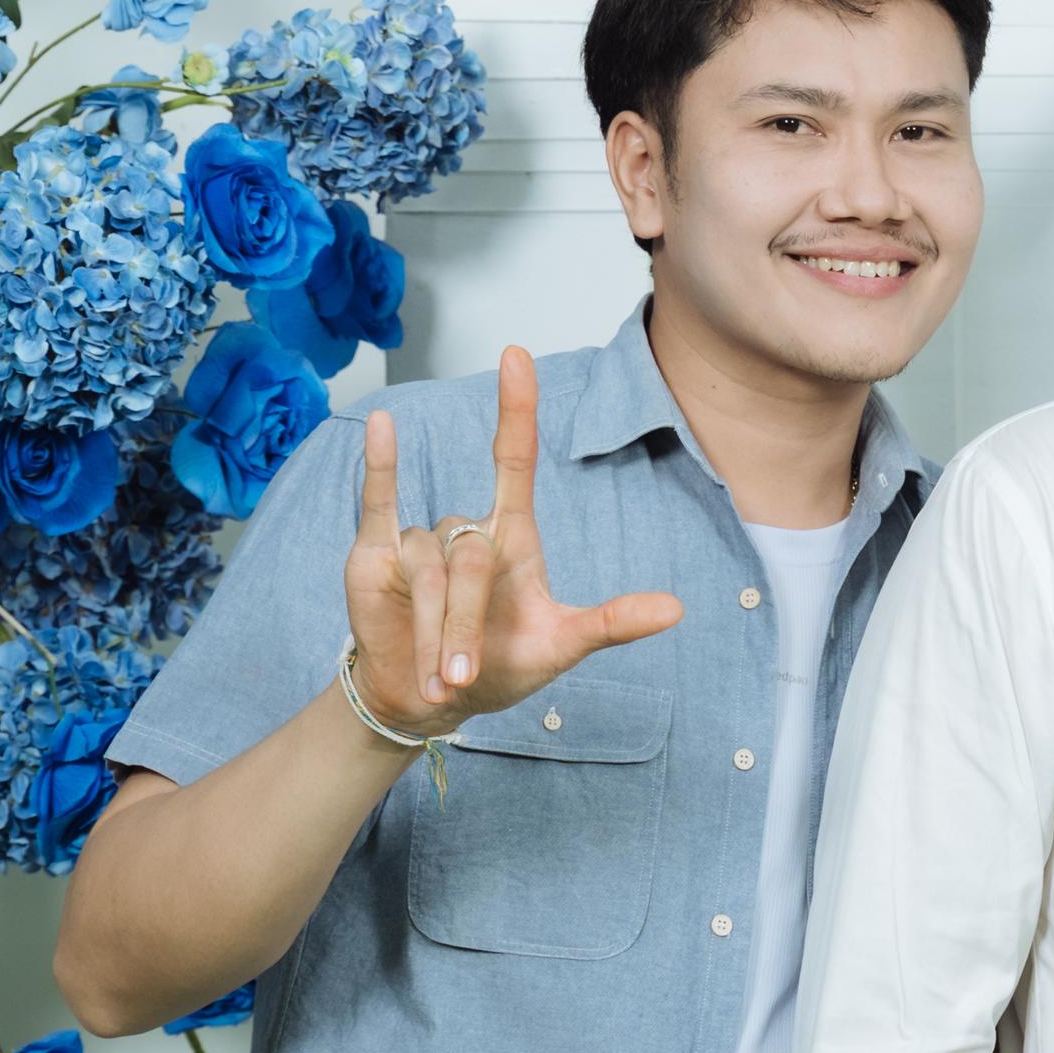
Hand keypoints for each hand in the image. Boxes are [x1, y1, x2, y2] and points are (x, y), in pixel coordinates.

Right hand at [348, 345, 683, 732]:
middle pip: (472, 556)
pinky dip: (380, 464)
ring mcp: (422, 539)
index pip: (514, 458)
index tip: (517, 354)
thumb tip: (678, 609)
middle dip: (465, 622)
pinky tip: (380, 423)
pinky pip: (378, 500)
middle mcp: (467, 530)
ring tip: (436, 674)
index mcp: (513, 537)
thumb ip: (612, 622)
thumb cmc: (498, 666)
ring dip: (432, 627)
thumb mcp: (560, 646)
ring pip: (429, 569)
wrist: (426, 699)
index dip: (517, 409)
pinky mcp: (375, 552)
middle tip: (462, 674)